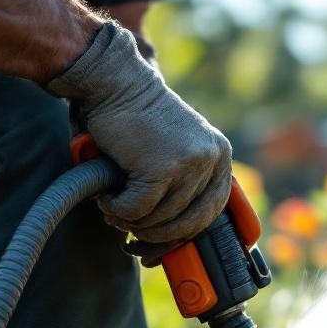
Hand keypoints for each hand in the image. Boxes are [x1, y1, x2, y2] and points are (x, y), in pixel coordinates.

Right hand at [47, 23, 231, 242]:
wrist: (113, 81)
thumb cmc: (135, 118)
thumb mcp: (175, 148)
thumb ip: (184, 182)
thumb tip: (176, 236)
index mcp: (219, 154)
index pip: (213, 210)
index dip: (187, 233)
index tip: (166, 246)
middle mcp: (211, 158)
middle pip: (189, 222)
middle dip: (157, 236)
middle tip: (132, 233)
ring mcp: (189, 163)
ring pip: (161, 218)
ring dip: (131, 220)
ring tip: (113, 207)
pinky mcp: (161, 168)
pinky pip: (138, 209)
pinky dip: (117, 209)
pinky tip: (106, 197)